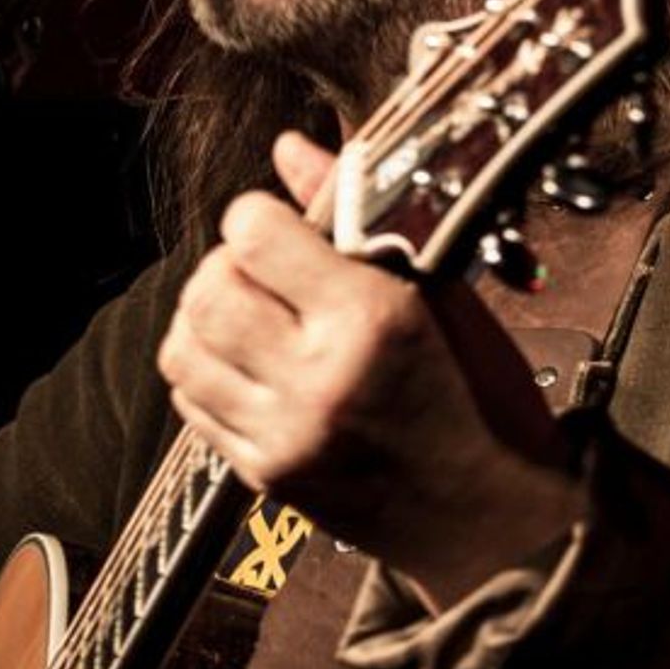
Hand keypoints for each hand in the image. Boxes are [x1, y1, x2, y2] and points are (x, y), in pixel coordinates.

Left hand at [156, 132, 586, 608]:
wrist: (486, 516)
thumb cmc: (478, 398)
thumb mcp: (438, 295)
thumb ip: (356, 217)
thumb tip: (292, 152)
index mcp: (371, 320)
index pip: (254, 234)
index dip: (258, 218)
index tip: (277, 227)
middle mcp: (318, 378)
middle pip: (208, 290)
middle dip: (225, 267)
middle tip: (260, 273)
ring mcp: (285, 433)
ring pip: (183, 347)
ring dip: (205, 321)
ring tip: (249, 320)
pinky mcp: (264, 473)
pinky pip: (191, 403)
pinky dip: (207, 373)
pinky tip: (249, 367)